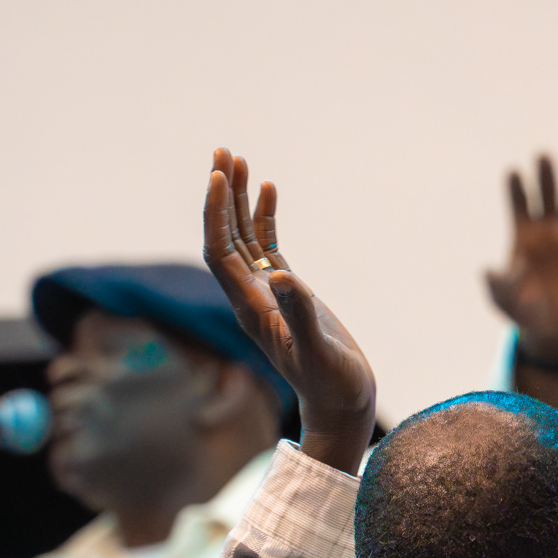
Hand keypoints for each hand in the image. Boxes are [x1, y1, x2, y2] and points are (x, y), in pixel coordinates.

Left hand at [203, 149, 376, 473]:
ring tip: (236, 160)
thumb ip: (300, 313)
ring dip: (238, 200)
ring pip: (243, 238)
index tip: (219, 177)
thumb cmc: (331, 384)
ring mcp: (267, 294)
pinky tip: (268, 191)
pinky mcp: (287, 293)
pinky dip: (264, 218)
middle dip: (221, 195)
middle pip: (224, 236)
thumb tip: (281, 276)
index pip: (220, 251)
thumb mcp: (317, 351)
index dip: (216, 213)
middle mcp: (250, 297)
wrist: (341, 404)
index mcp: (250, 308)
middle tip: (222, 152)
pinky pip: (267, 248)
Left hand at [486, 157, 557, 365]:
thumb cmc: (526, 312)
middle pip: (546, 194)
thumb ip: (499, 286)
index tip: (514, 172)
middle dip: (545, 176)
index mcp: (524, 235)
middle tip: (543, 156)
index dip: (516, 188)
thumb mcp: (507, 302)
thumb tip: (489, 269)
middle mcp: (548, 228)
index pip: (519, 204)